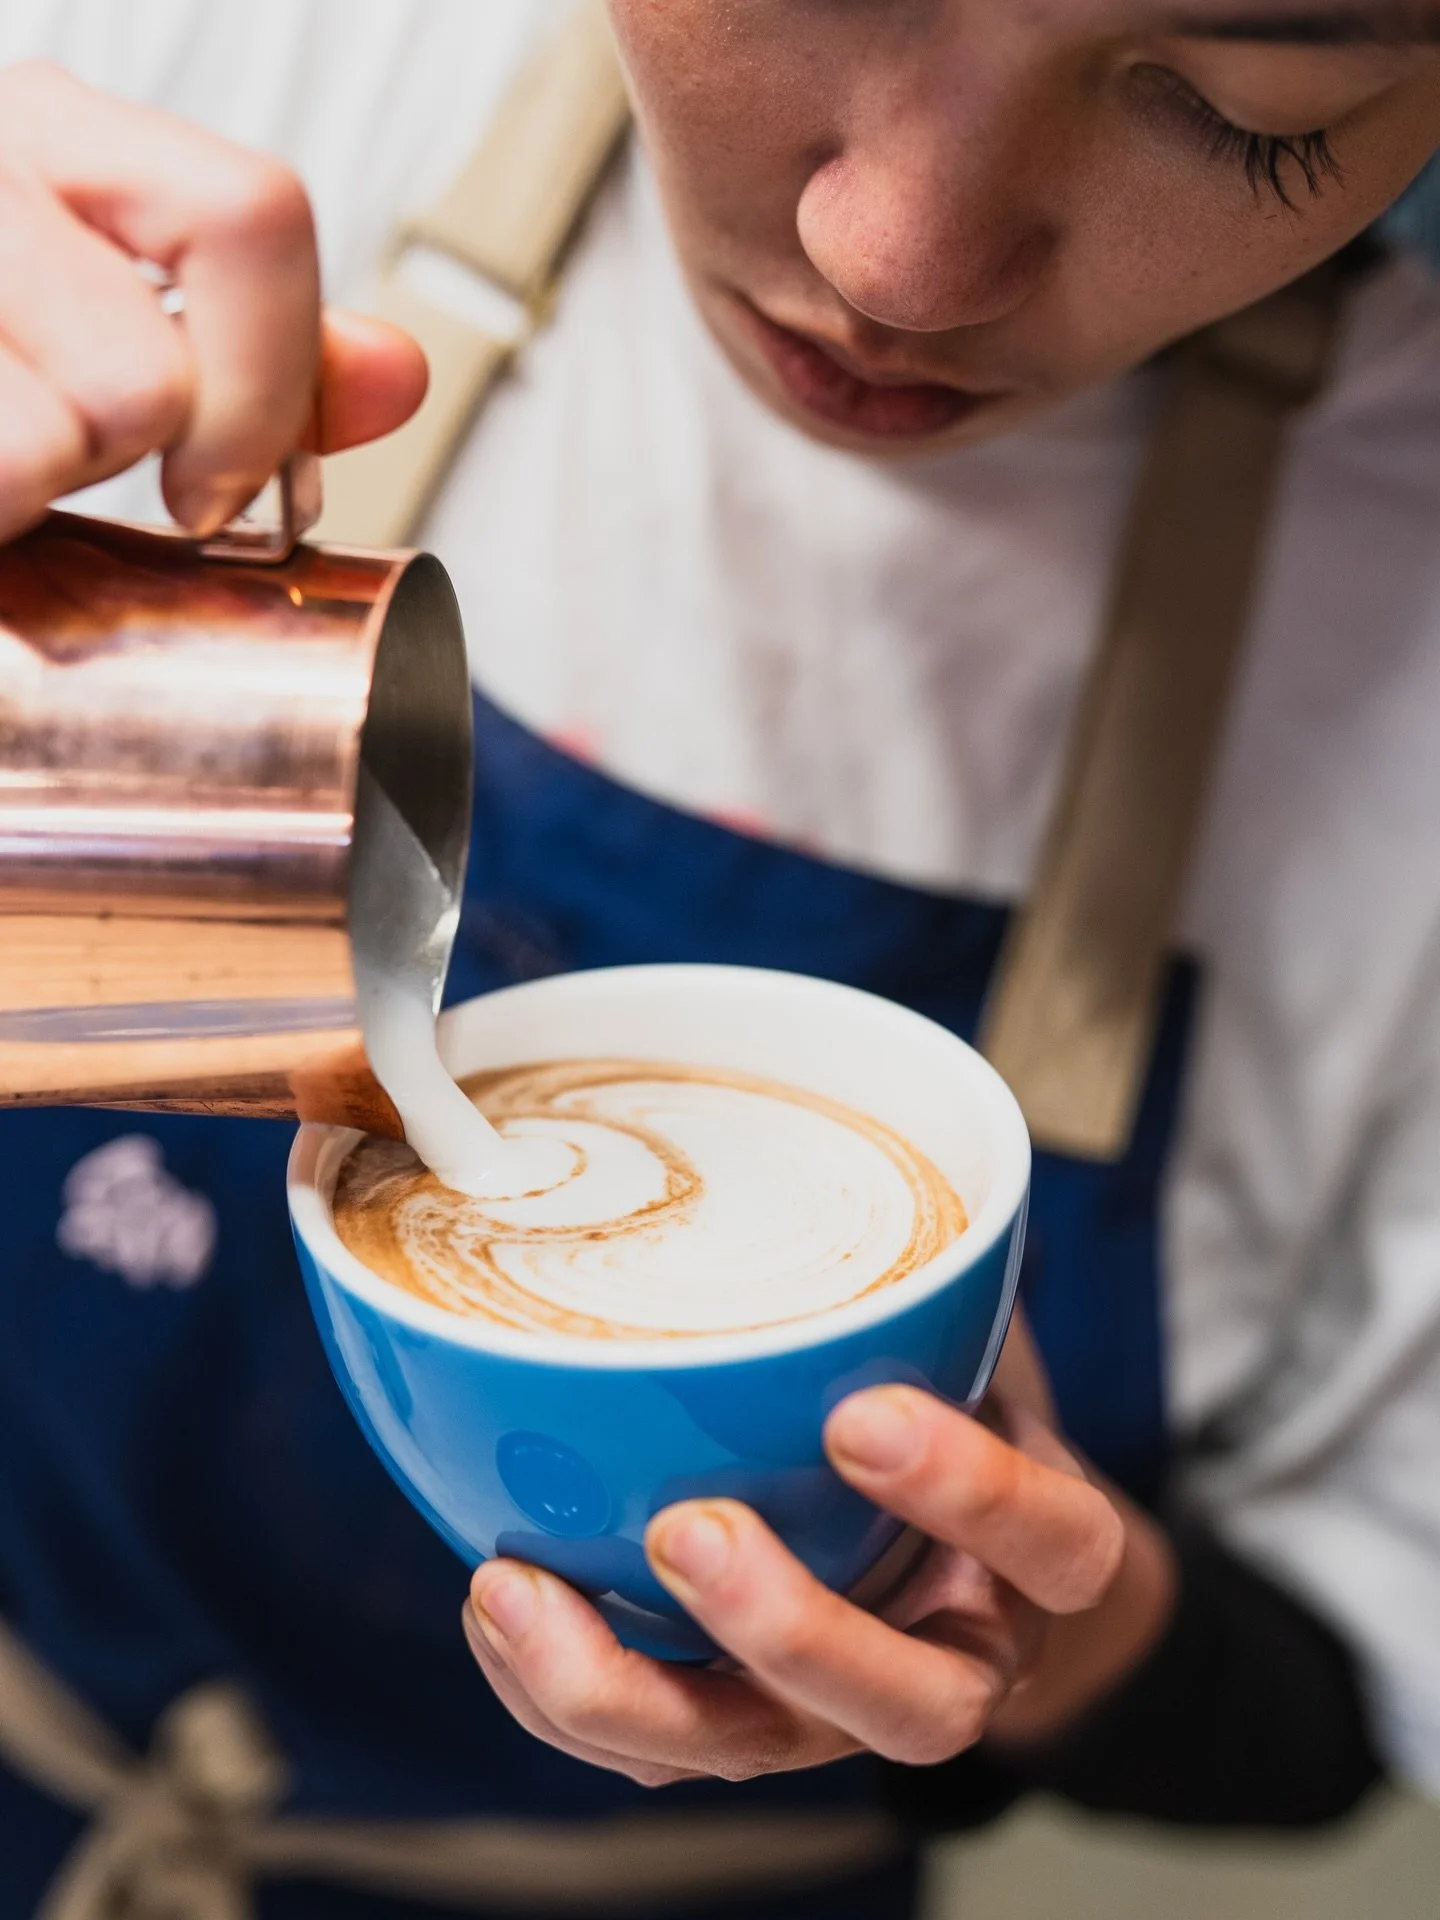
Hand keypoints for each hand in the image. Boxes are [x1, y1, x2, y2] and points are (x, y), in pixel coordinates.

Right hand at [0, 61, 426, 541]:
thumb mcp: (116, 336)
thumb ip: (262, 362)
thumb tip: (400, 375)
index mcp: (48, 131)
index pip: (256, 218)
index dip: (271, 380)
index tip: (222, 480)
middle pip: (150, 373)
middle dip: (121, 468)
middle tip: (55, 462)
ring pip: (64, 433)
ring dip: (24, 495)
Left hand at [463, 1326, 1177, 1784]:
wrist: (967, 1561)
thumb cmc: (952, 1411)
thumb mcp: (972, 1340)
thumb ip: (934, 1273)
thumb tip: (839, 1115)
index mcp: (1035, 1562)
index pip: (1053, 1545)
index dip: (974, 1495)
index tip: (866, 1412)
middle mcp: (949, 1660)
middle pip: (910, 1710)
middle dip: (789, 1628)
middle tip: (690, 1529)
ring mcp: (839, 1715)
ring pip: (754, 1752)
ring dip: (629, 1689)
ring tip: (520, 1590)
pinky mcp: (742, 1727)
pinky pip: (652, 1754)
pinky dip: (559, 1691)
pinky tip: (498, 1601)